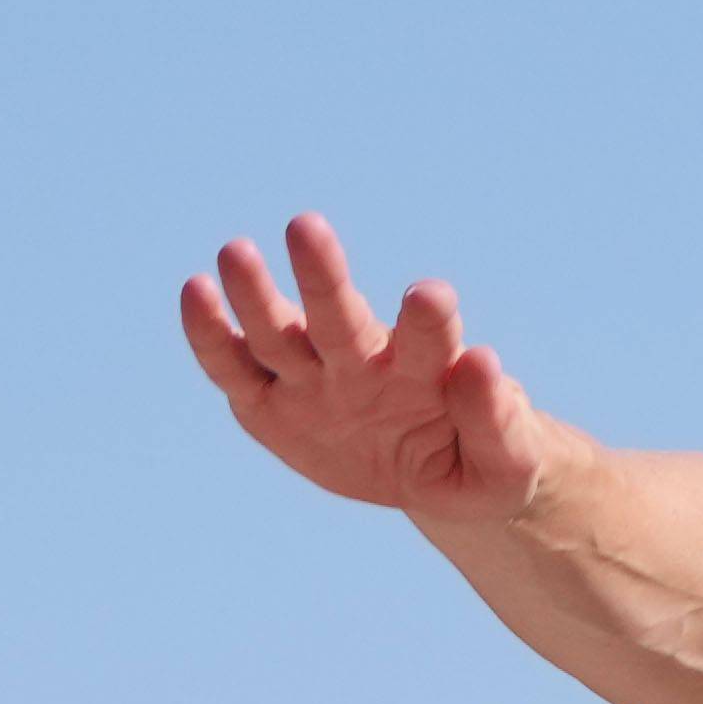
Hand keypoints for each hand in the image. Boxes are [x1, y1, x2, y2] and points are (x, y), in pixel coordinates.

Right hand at [177, 212, 550, 520]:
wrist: (441, 477)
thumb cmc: (480, 462)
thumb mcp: (507, 465)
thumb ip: (495, 421)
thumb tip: (480, 360)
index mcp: (426, 370)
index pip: (429, 340)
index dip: (429, 322)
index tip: (431, 297)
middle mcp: (363, 360)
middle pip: (338, 317)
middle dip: (323, 277)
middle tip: (308, 227)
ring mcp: (314, 380)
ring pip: (281, 335)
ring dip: (258, 297)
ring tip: (236, 252)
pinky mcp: (272, 406)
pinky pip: (236, 371)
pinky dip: (213, 338)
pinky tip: (196, 294)